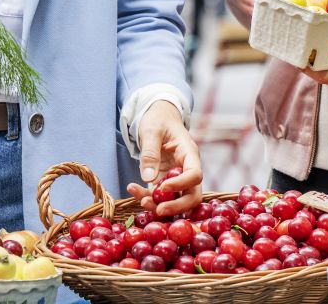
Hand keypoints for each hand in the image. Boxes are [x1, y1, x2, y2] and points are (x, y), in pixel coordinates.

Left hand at [129, 100, 202, 216]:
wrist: (158, 117)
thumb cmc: (158, 120)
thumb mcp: (152, 130)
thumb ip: (150, 153)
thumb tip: (148, 179)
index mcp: (189, 153)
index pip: (195, 174)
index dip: (181, 184)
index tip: (163, 187)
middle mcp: (187, 168)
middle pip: (192, 194)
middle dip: (177, 206)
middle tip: (159, 210)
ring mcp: (177, 177)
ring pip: (176, 200)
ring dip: (160, 205)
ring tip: (142, 201)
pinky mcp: (165, 182)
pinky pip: (160, 196)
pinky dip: (148, 197)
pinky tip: (132, 189)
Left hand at [304, 34, 327, 95]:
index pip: (322, 76)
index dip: (307, 66)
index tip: (297, 53)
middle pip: (319, 74)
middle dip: (308, 60)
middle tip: (298, 41)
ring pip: (323, 73)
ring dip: (315, 59)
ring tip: (306, 41)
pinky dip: (324, 60)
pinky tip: (320, 46)